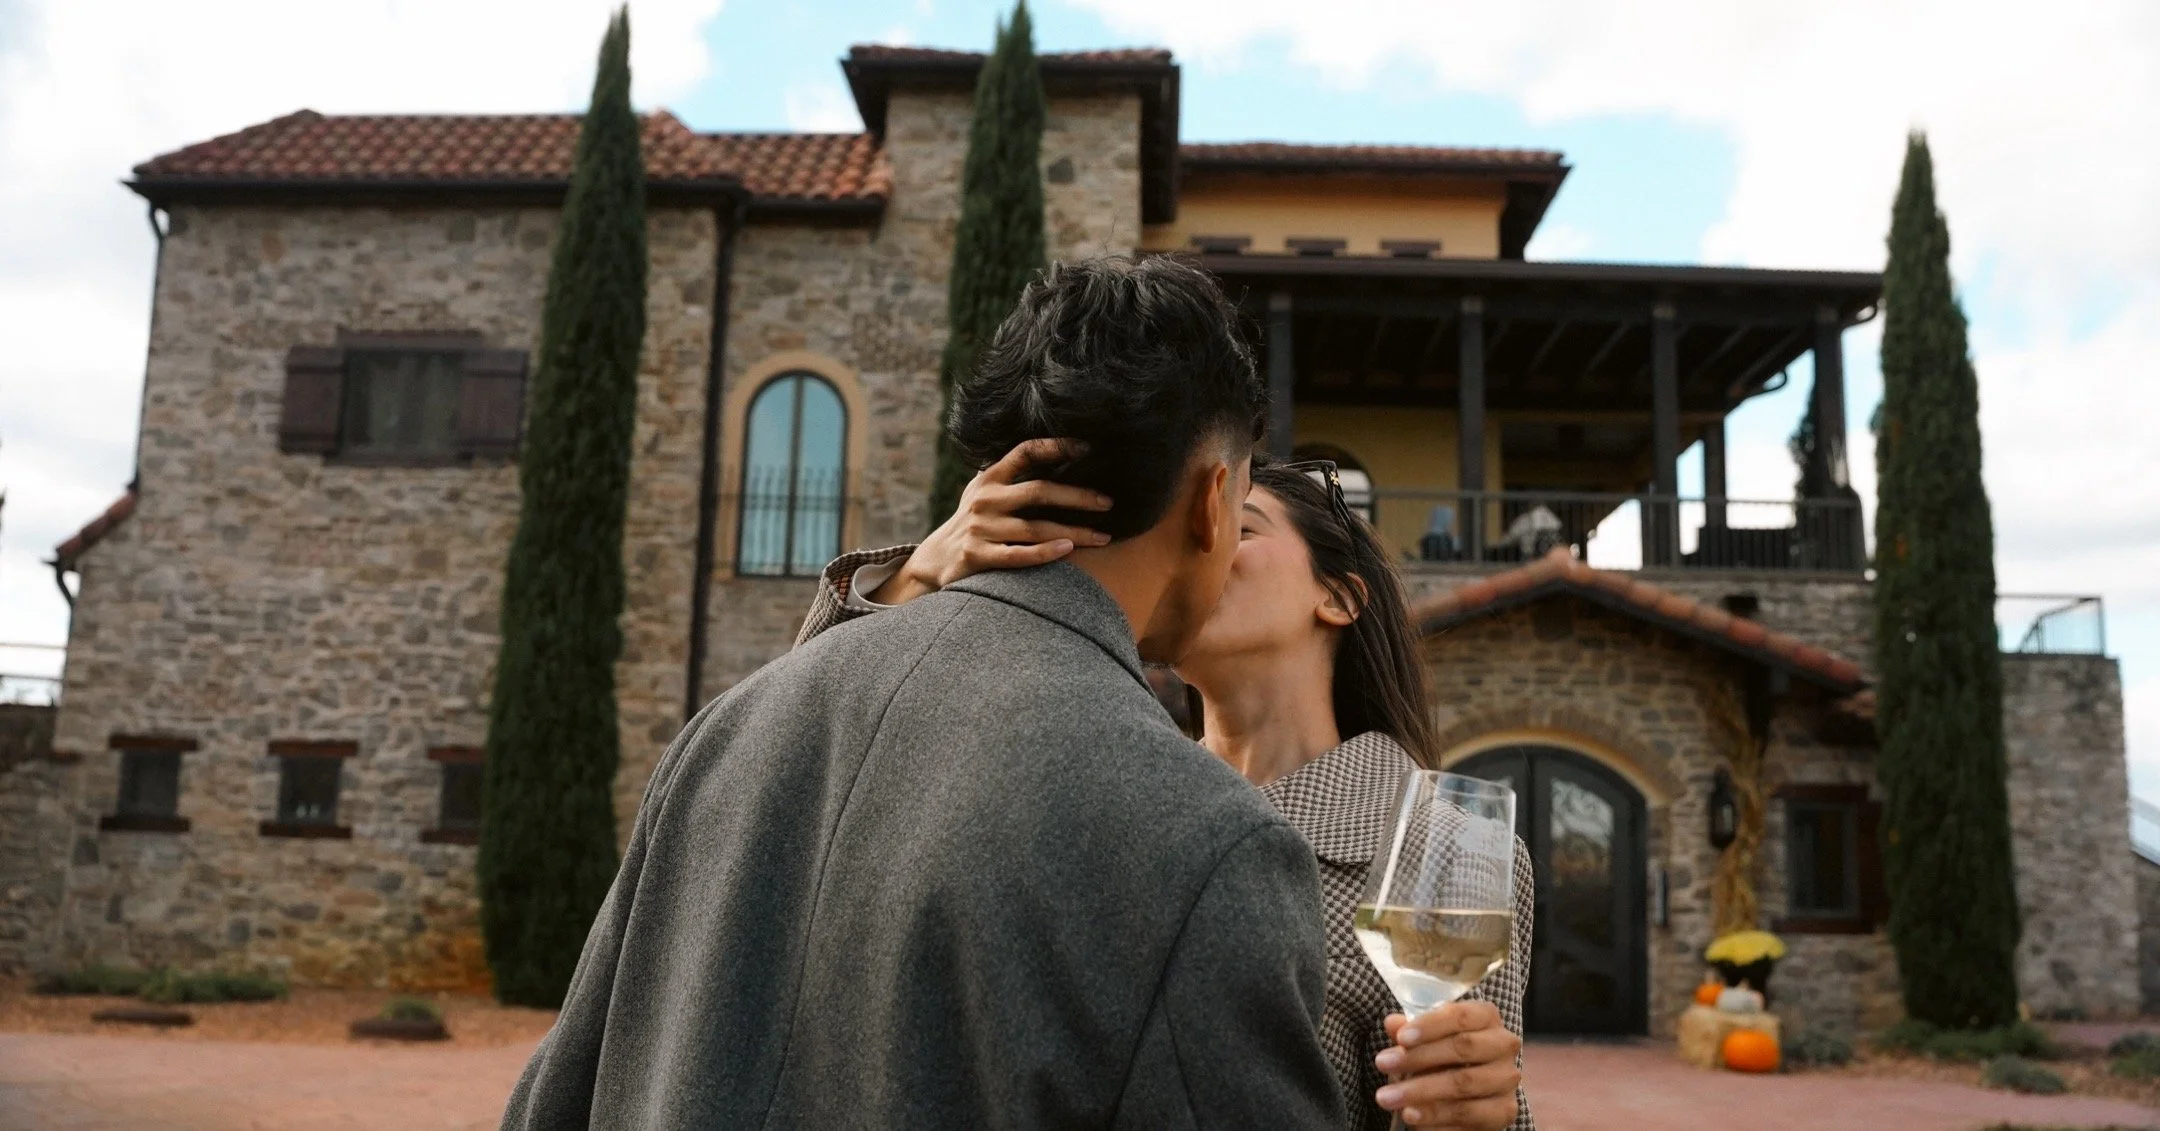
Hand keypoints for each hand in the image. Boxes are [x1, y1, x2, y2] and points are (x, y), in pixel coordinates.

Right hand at [869, 438, 1112, 603]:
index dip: (1056, 447)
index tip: (1087, 447)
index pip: (1025, 453)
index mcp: (989, 478)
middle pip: (1038, 492)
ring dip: (1073, 532)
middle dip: (1077, 497)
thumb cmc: (975, 521)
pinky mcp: (977, 556)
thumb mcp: (984, 491)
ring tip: (1103, 537)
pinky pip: (1018, 554)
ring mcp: (980, 528)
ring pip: (1035, 528)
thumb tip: (1060, 455)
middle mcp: (985, 500)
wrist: (935, 559)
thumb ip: (1012, 475)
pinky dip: (1044, 553)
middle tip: (1108, 503)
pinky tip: (1067, 551)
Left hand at [1372, 1002, 1521, 1128]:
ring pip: (1464, 1083)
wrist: (1467, 1092)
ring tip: (1389, 1098)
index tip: (1400, 1038)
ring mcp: (1507, 1078)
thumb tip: (1393, 1023)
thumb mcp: (1423, 1041)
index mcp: (1486, 1016)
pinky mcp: (1506, 1110)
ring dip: (1421, 1091)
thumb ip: (1409, 1032)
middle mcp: (1504, 1044)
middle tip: (1383, 1064)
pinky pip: (1470, 1115)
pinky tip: (1412, 1116)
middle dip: (1418, 1057)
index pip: (1461, 1016)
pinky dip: (1437, 1118)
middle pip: (1463, 1047)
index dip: (1429, 1025)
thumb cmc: (1442, 1055)